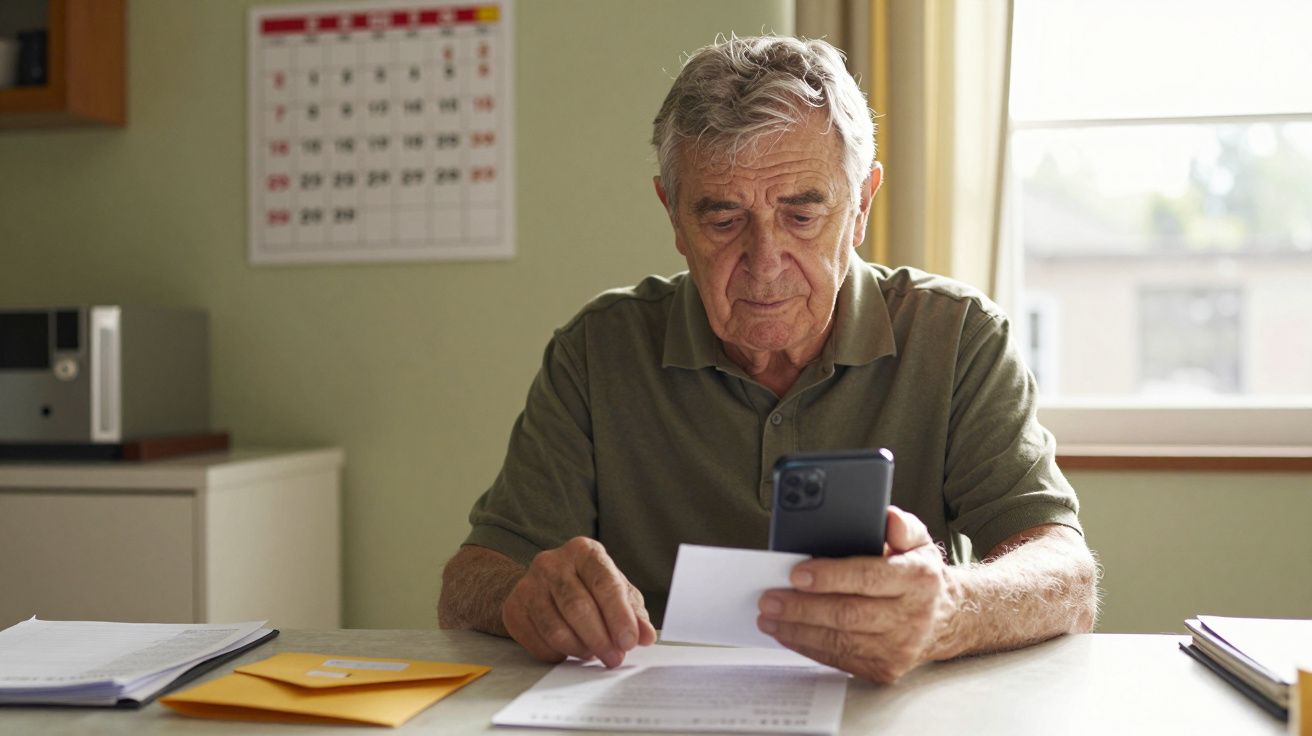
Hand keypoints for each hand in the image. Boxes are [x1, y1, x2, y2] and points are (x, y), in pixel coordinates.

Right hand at [502, 536, 656, 667]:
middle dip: (601, 639)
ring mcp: (528, 585)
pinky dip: (560, 654)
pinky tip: (571, 649)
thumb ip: (633, 611)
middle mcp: (552, 562)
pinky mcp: (514, 609)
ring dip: (580, 649)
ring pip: (556, 629)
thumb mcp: (615, 590)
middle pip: (578, 607)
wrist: (541, 585)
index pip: (604, 582)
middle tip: (615, 658)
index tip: (630, 641)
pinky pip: (540, 643)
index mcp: (583, 551)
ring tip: (594, 654)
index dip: (619, 615)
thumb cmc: (587, 587)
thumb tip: (646, 635)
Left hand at [756, 506, 958, 682]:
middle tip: (769, 598)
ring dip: (798, 630)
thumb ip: (902, 526)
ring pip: (839, 641)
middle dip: (802, 607)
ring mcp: (898, 648)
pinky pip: (839, 659)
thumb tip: (887, 518)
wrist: (946, 619)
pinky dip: (808, 647)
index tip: (796, 574)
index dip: (830, 577)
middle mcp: (911, 616)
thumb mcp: (919, 542)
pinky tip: (788, 633)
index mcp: (918, 579)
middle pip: (847, 614)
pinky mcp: (885, 669)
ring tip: (769, 617)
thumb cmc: (920, 576)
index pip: (868, 577)